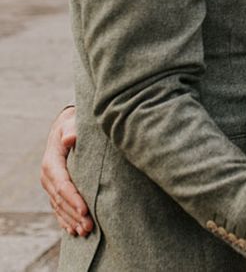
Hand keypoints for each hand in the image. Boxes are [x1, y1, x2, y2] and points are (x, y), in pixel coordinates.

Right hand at [40, 106, 93, 235]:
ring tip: (85, 232)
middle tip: (89, 227)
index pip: (63, 184)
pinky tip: (73, 230)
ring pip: (59, 206)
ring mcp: (50, 184)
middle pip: (61, 200)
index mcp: (52, 162)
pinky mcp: (55, 189)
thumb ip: (72, 130)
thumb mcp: (72, 123)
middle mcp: (48, 176)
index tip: (85, 210)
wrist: (65, 126)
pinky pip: (58, 207)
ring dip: (71, 220)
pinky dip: (65, 219)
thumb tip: (69, 139)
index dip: (73, 198)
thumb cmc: (73, 123)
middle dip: (74, 214)